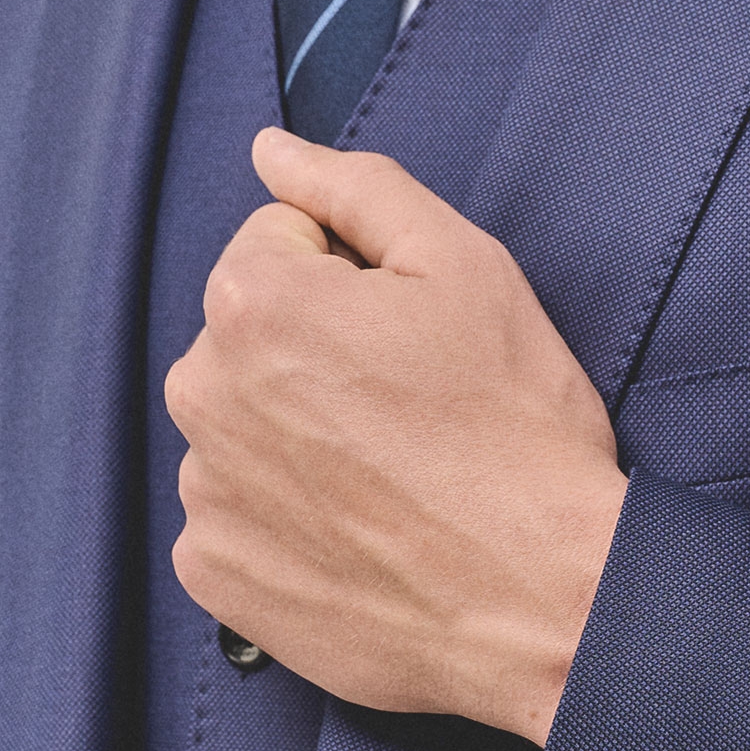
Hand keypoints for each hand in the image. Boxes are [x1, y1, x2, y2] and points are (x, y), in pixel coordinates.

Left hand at [164, 128, 628, 744]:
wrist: (546, 599)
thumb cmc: (515, 428)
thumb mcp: (465, 266)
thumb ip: (357, 189)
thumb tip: (274, 151)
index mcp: (254, 303)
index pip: (279, 239)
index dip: (357, 274)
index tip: (412, 331)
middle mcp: (203, 395)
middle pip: (252, 330)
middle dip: (317, 347)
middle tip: (412, 402)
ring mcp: (205, 493)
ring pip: (246, 420)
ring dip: (301, 432)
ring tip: (394, 472)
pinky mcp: (216, 574)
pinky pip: (239, 511)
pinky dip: (288, 515)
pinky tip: (363, 529)